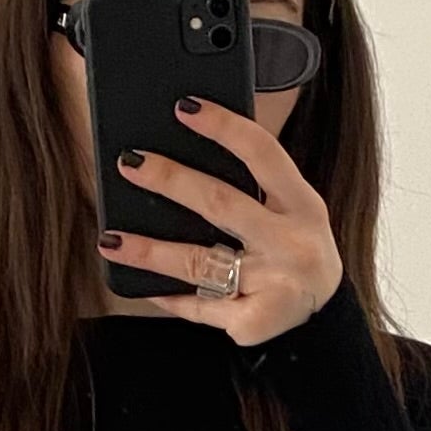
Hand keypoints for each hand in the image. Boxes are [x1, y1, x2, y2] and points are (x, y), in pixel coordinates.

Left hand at [102, 96, 343, 347]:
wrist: (320, 322)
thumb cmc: (294, 256)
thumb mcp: (294, 215)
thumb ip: (257, 190)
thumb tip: (184, 158)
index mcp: (302, 205)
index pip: (263, 154)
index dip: (224, 127)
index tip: (184, 108)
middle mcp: (290, 242)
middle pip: (221, 203)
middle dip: (171, 181)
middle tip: (129, 163)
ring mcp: (272, 284)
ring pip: (199, 260)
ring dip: (150, 250)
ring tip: (110, 240)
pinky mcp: (254, 321)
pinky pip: (200, 305)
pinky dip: (170, 297)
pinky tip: (143, 286)